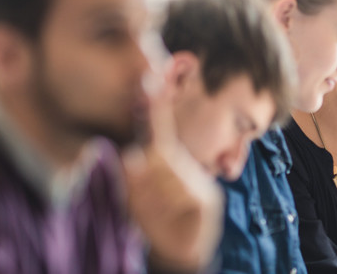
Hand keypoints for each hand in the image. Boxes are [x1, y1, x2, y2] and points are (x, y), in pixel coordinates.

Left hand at [123, 65, 222, 270]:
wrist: (179, 254)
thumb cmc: (156, 225)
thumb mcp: (135, 202)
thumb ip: (131, 181)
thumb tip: (130, 158)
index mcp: (170, 168)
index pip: (161, 135)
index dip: (157, 110)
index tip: (150, 82)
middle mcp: (186, 173)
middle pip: (161, 160)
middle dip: (146, 180)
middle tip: (147, 203)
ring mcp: (199, 187)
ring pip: (169, 178)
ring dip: (154, 199)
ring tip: (158, 216)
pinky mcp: (206, 202)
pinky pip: (182, 196)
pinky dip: (169, 208)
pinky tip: (171, 217)